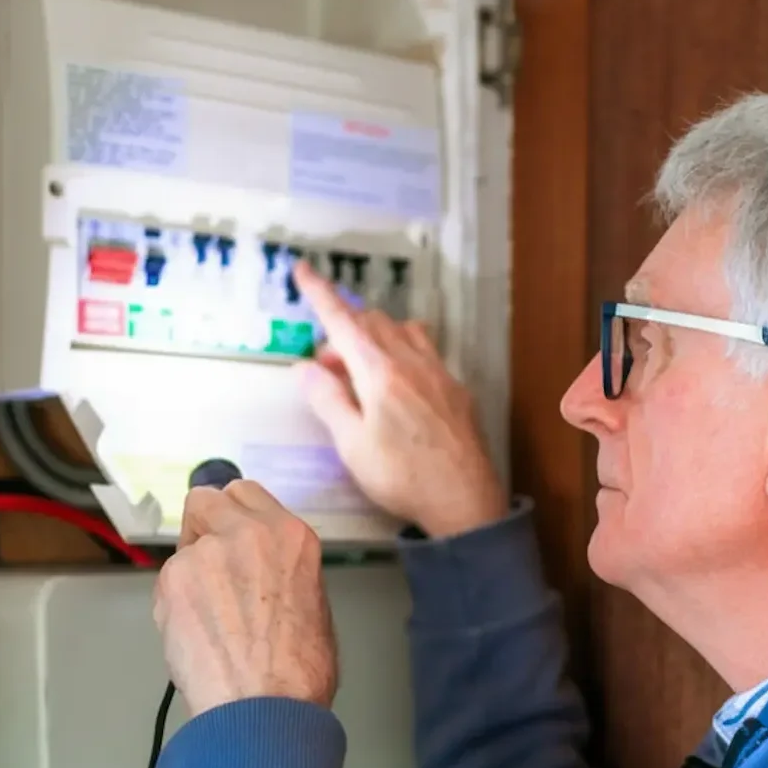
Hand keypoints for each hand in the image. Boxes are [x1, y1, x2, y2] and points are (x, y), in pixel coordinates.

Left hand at [154, 480, 337, 716]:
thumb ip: (284, 570)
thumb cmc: (301, 670)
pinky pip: (169, 582)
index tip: (234, 538)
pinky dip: (177, 603)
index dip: (235, 517)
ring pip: (184, 548)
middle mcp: (246, 531)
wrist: (264, 708)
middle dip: (204, 525)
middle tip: (213, 566)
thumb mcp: (313, 601)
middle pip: (205, 499)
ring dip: (192, 573)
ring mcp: (204, 553)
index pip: (246, 491)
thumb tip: (263, 573)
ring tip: (208, 618)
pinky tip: (196, 635)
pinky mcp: (172, 581)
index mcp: (290, 535)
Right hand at [293, 261, 507, 537]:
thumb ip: (327, 401)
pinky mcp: (455, 388)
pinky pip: (424, 350)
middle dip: (342, 331)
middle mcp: (411, 361)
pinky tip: (398, 385)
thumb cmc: (403, 477)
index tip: (303, 269)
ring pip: (401, 330)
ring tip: (360, 374)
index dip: (319, 293)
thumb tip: (304, 368)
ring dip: (374, 338)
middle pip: (371, 322)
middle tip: (325, 368)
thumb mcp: (351, 444)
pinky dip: (401, 351)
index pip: (342, 320)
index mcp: (379, 372)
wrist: (464, 499)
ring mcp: (438, 372)